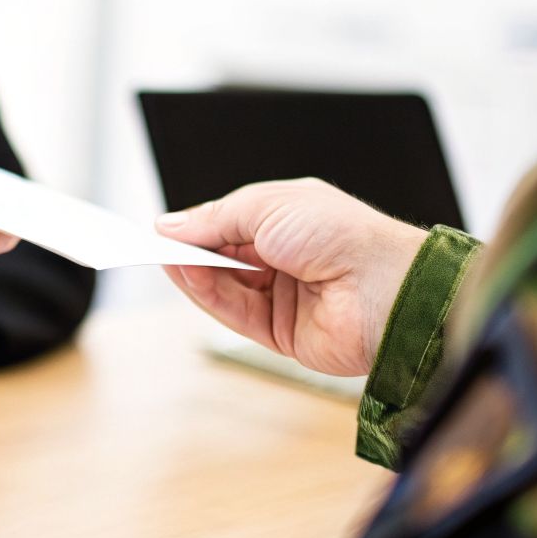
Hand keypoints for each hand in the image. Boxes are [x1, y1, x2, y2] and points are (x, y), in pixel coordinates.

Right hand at [158, 178, 427, 376]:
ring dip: (193, 272)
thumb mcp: (268, 206)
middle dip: (189, 251)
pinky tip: (188, 275)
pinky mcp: (281, 332)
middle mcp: (285, 258)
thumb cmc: (340, 233)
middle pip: (222, 258)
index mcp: (289, 221)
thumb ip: (215, 218)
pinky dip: (208, 295)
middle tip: (152, 245)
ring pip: (223, 287)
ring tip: (166, 258)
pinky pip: (234, 313)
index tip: (160, 229)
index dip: (195, 227)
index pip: (229, 225)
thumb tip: (170, 226)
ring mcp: (283, 296)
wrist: (384, 287)